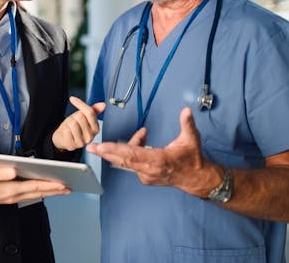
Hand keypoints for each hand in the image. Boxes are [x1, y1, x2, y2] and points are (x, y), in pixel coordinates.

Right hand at [0, 167, 70, 205]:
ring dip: (49, 193)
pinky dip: (39, 193)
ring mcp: (12, 198)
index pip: (35, 187)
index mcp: (10, 189)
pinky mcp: (9, 198)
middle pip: (38, 193)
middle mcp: (13, 196)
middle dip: (54, 190)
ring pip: (35, 196)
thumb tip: (14, 170)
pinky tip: (43, 191)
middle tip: (69, 188)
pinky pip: (28, 196)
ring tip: (61, 189)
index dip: (50, 185)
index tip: (62, 184)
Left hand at [51, 96, 105, 151]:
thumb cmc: (74, 126)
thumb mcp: (83, 116)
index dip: (80, 103)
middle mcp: (91, 136)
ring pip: (73, 124)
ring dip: (69, 123)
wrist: (63, 137)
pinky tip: (67, 134)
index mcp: (96, 128)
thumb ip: (93, 110)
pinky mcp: (73, 145)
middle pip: (81, 117)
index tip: (72, 99)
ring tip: (70, 128)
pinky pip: (67, 131)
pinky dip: (65, 130)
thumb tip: (103, 105)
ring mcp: (82, 142)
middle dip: (75, 117)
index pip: (90, 112)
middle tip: (74, 122)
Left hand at [86, 107, 218, 196]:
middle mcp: (149, 170)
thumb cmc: (193, 158)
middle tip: (92, 147)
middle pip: (122, 160)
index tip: (101, 146)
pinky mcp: (146, 178)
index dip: (115, 149)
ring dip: (128, 146)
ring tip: (143, 134)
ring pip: (128, 160)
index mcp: (158, 160)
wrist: (196, 178)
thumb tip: (186, 110)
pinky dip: (134, 152)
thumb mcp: (191, 139)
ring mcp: (146, 176)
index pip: (131, 154)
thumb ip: (187, 123)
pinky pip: (133, 163)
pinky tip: (144, 141)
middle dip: (106, 152)